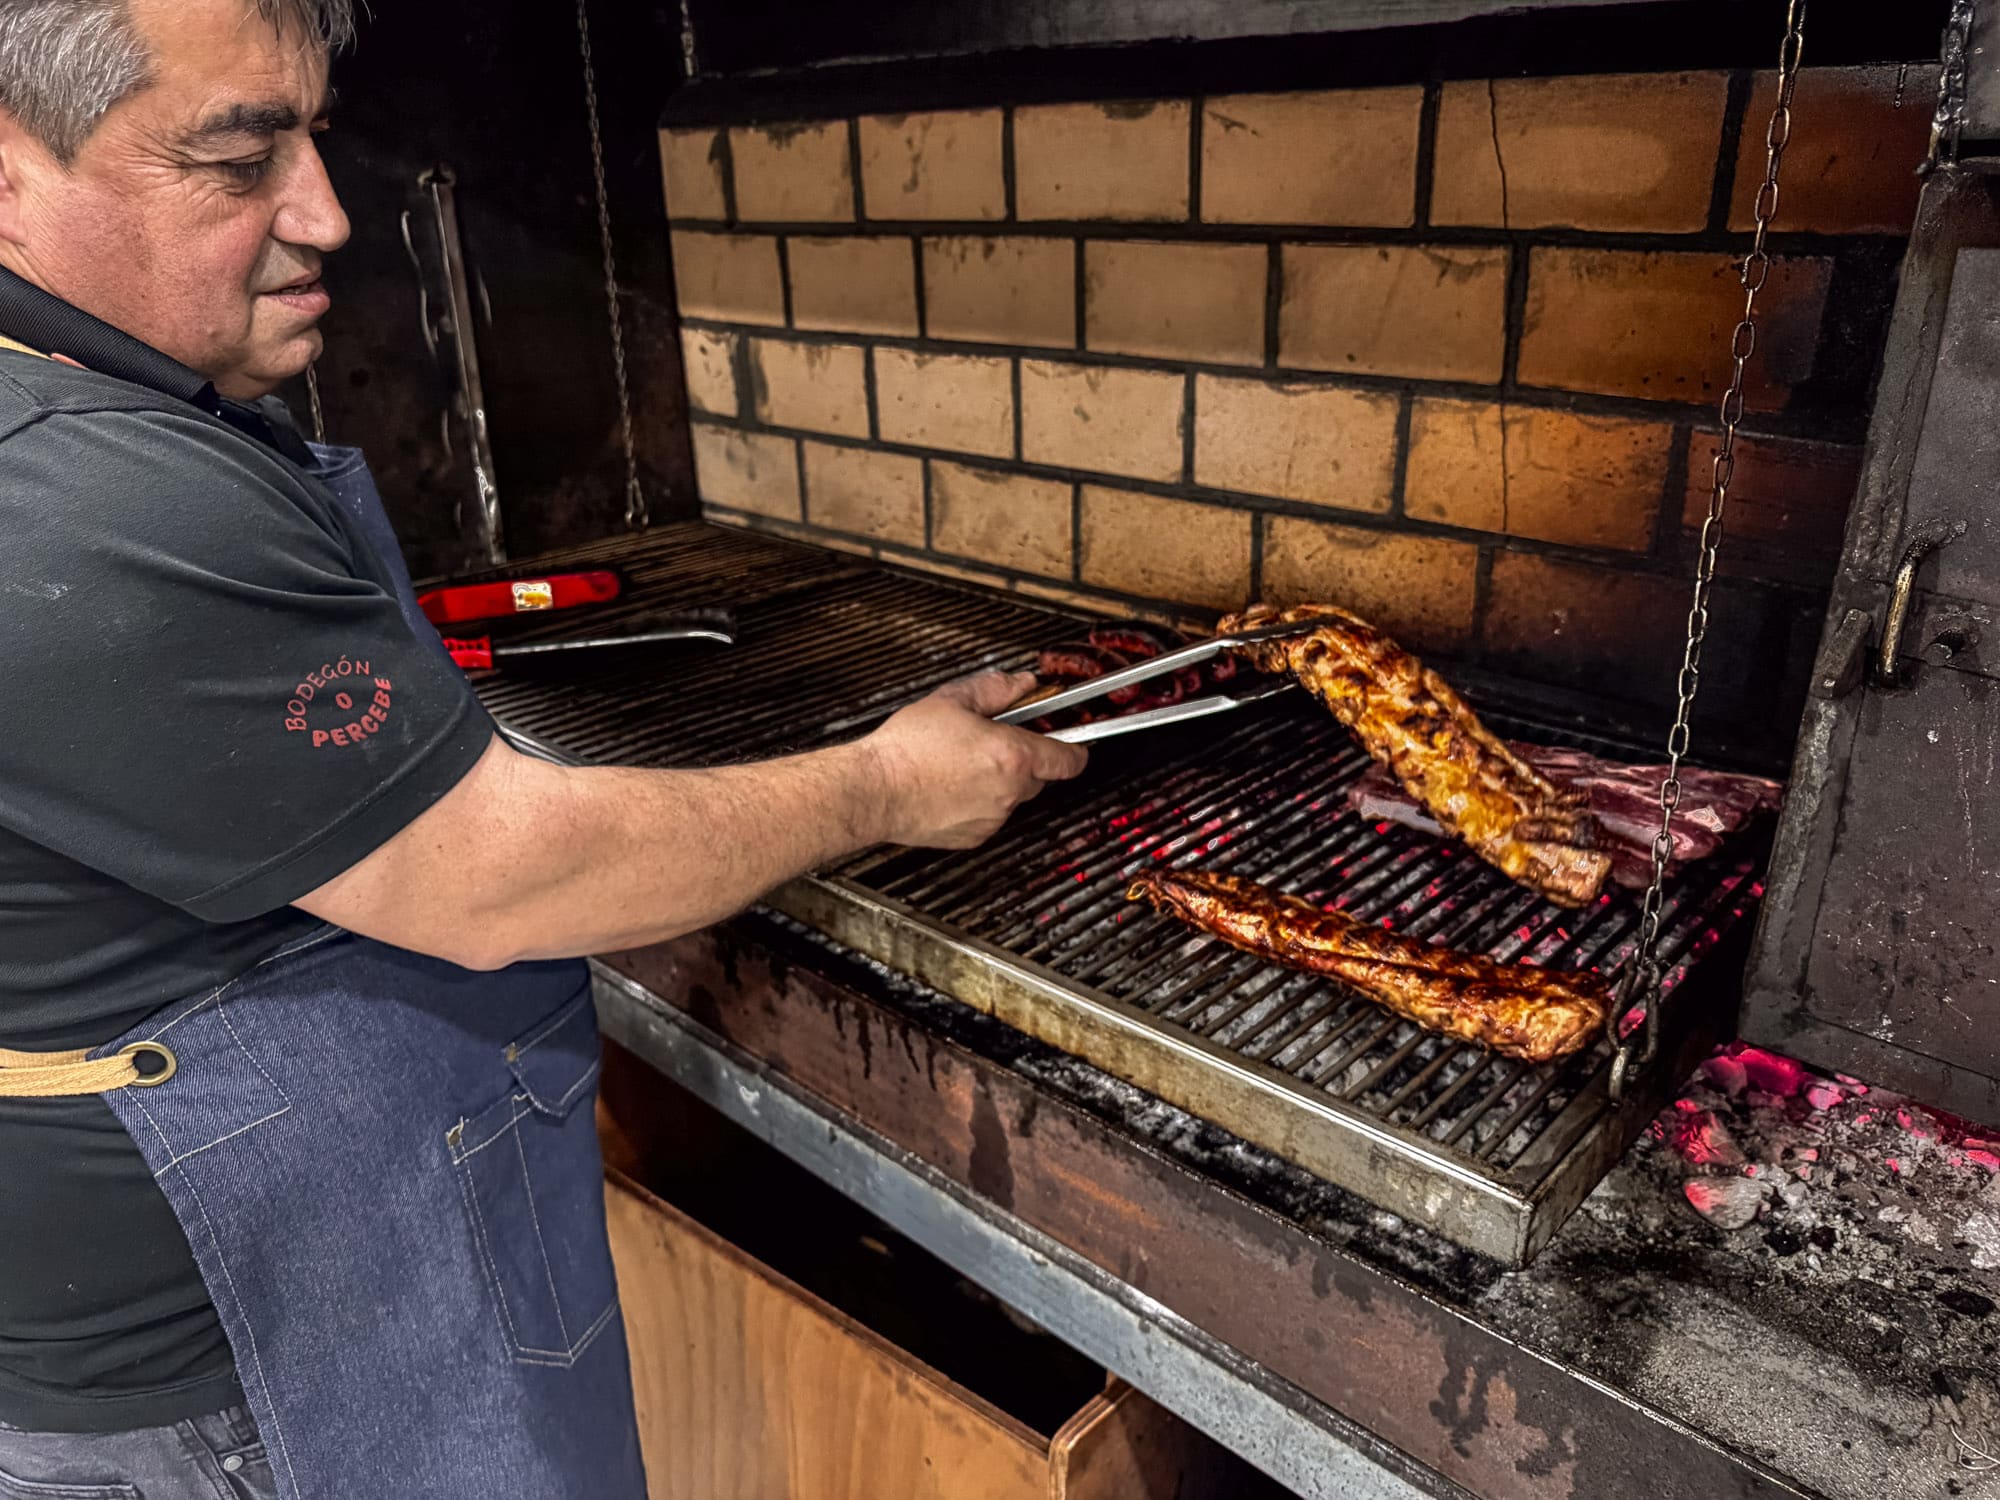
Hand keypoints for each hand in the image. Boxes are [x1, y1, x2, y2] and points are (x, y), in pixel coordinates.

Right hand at [863, 671, 1088, 847]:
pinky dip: (977, 802)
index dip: (1075, 749)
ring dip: (997, 782)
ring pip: (1011, 797)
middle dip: (1022, 760)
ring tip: (959, 764)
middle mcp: (1008, 792)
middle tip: (990, 743)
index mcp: (1012, 756)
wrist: (874, 790)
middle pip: (1038, 777)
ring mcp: (992, 818)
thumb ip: (996, 689)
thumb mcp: (952, 700)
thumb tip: (1022, 683)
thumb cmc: (906, 749)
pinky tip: (949, 786)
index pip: (1068, 759)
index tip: (1074, 744)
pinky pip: (988, 816)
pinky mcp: (973, 837)